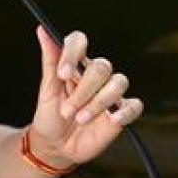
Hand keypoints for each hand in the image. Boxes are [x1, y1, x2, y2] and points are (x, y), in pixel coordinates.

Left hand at [26, 29, 142, 170]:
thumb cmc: (51, 115)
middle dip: (83, 90)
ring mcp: (111, 94)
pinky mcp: (122, 113)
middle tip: (67, 110)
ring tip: (81, 119)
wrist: (56, 147)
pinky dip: (125, 111)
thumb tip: (43, 30)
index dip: (73, 54)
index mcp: (77, 65)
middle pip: (102, 67)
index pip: (79, 43)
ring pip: (118, 83)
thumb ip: (50, 60)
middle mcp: (96, 77)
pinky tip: (111, 119)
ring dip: (98, 103)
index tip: (63, 74)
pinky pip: (134, 105)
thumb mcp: (47, 90)